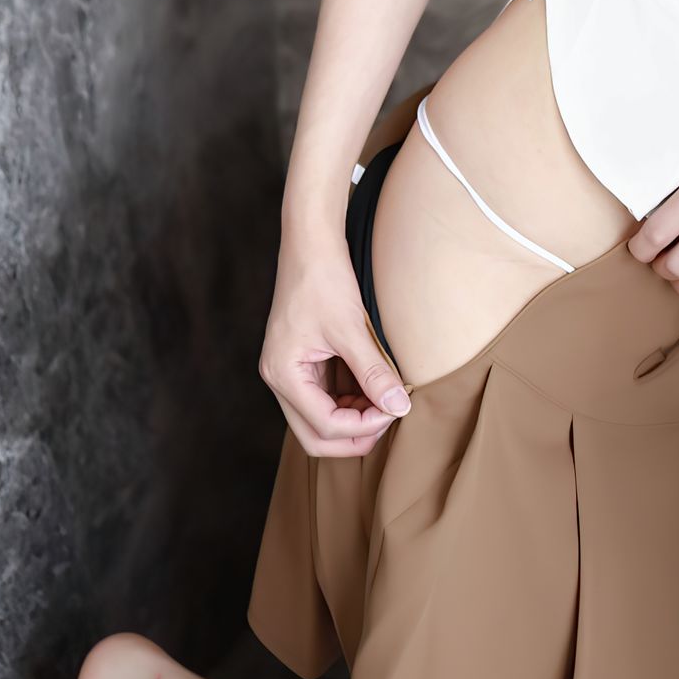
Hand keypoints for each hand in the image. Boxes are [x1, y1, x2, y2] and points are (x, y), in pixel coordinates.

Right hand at [260, 234, 411, 457]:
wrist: (310, 244)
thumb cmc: (323, 279)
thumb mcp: (351, 328)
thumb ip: (373, 371)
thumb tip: (399, 407)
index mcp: (282, 373)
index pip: (323, 424)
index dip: (363, 426)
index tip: (396, 409)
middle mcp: (279, 379)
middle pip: (315, 434)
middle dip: (354, 435)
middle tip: (390, 418)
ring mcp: (289, 372)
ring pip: (320, 419)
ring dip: (354, 419)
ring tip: (387, 400)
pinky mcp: (302, 363)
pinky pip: (325, 397)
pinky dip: (351, 400)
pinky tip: (376, 387)